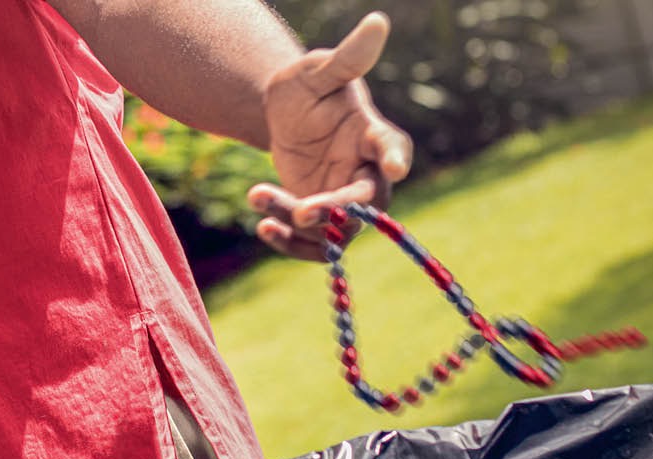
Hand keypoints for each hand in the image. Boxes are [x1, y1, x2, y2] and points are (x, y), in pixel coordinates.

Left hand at [253, 12, 411, 259]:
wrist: (280, 115)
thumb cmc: (306, 86)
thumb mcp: (317, 72)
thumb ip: (346, 58)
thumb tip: (378, 21)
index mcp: (372, 133)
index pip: (392, 147)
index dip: (395, 158)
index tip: (395, 167)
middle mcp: (367, 171)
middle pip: (365, 201)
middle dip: (336, 210)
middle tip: (304, 211)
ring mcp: (344, 198)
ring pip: (333, 227)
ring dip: (296, 222)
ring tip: (257, 195)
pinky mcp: (321, 218)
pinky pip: (313, 243)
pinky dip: (288, 241)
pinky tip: (262, 224)